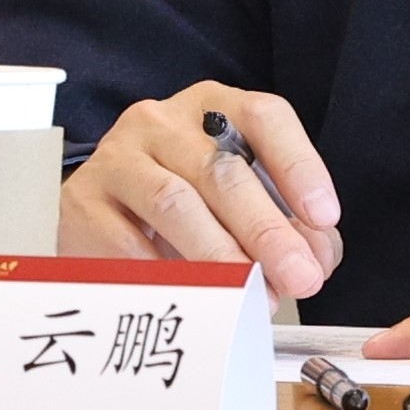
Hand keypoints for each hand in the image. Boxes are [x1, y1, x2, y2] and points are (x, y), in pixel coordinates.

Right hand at [60, 85, 345, 304]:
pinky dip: (167, 275)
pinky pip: (129, 242)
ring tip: (254, 296)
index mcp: (212, 108)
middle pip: (222, 169)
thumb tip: (316, 258)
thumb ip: (287, 224)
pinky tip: (195, 300)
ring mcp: (119, 158)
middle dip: (267, 229)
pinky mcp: (85, 202)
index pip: (263, 117)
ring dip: (221, 255)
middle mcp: (162, 122)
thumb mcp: (239, 202)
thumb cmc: (183, 204)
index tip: (324, 216)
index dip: (299, 165)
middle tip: (299, 276)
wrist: (99, 214)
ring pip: (175, 202)